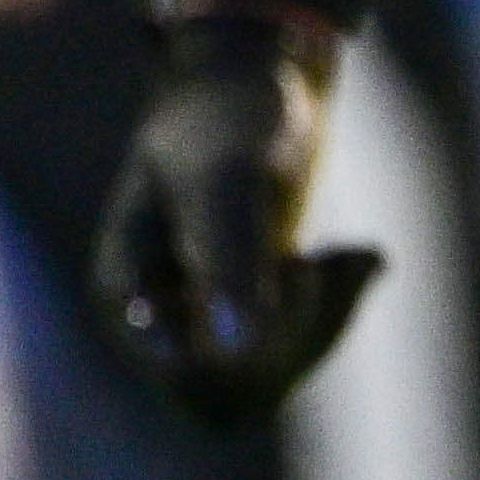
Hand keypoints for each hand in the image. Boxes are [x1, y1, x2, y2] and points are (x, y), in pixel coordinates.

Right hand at [93, 0, 378, 423]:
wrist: (253, 88)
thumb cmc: (230, 118)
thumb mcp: (231, 177)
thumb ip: (231, 254)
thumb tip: (235, 350)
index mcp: (126, 296)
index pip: (194, 378)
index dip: (259, 342)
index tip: (299, 267)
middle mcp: (155, 324)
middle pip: (236, 392)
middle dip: (298, 331)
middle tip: (317, 258)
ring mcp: (197, 325)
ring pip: (270, 381)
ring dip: (322, 322)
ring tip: (343, 255)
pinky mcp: (243, 320)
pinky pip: (294, 357)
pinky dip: (334, 311)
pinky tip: (352, 258)